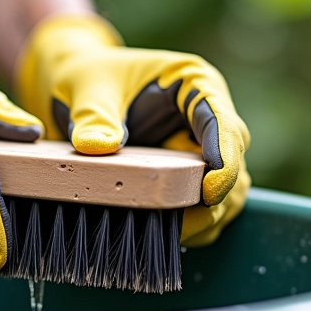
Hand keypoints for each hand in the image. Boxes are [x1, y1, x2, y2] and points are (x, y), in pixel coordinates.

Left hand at [15, 14, 250, 245]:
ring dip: (206, 217)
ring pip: (226, 191)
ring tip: (168, 234)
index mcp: (194, 83)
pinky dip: (190, 224)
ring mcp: (199, 147)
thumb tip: (97, 149)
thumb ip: (93, 117)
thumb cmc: (89, 76)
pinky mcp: (185, 174)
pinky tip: (162, 234)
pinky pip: (201, 206)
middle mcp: (206, 117)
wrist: (77, 88)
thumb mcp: (87, 89)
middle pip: (232, 163)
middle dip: (214, 199)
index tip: (209, 192)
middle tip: (181, 226)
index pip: (224, 123)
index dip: (224, 160)